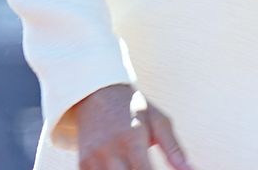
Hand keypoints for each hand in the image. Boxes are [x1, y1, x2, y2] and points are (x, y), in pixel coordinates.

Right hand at [71, 84, 196, 169]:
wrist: (96, 94)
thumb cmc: (133, 108)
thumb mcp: (158, 121)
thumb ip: (174, 149)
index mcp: (132, 139)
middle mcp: (109, 152)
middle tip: (148, 168)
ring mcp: (92, 160)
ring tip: (135, 166)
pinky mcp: (82, 164)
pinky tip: (123, 167)